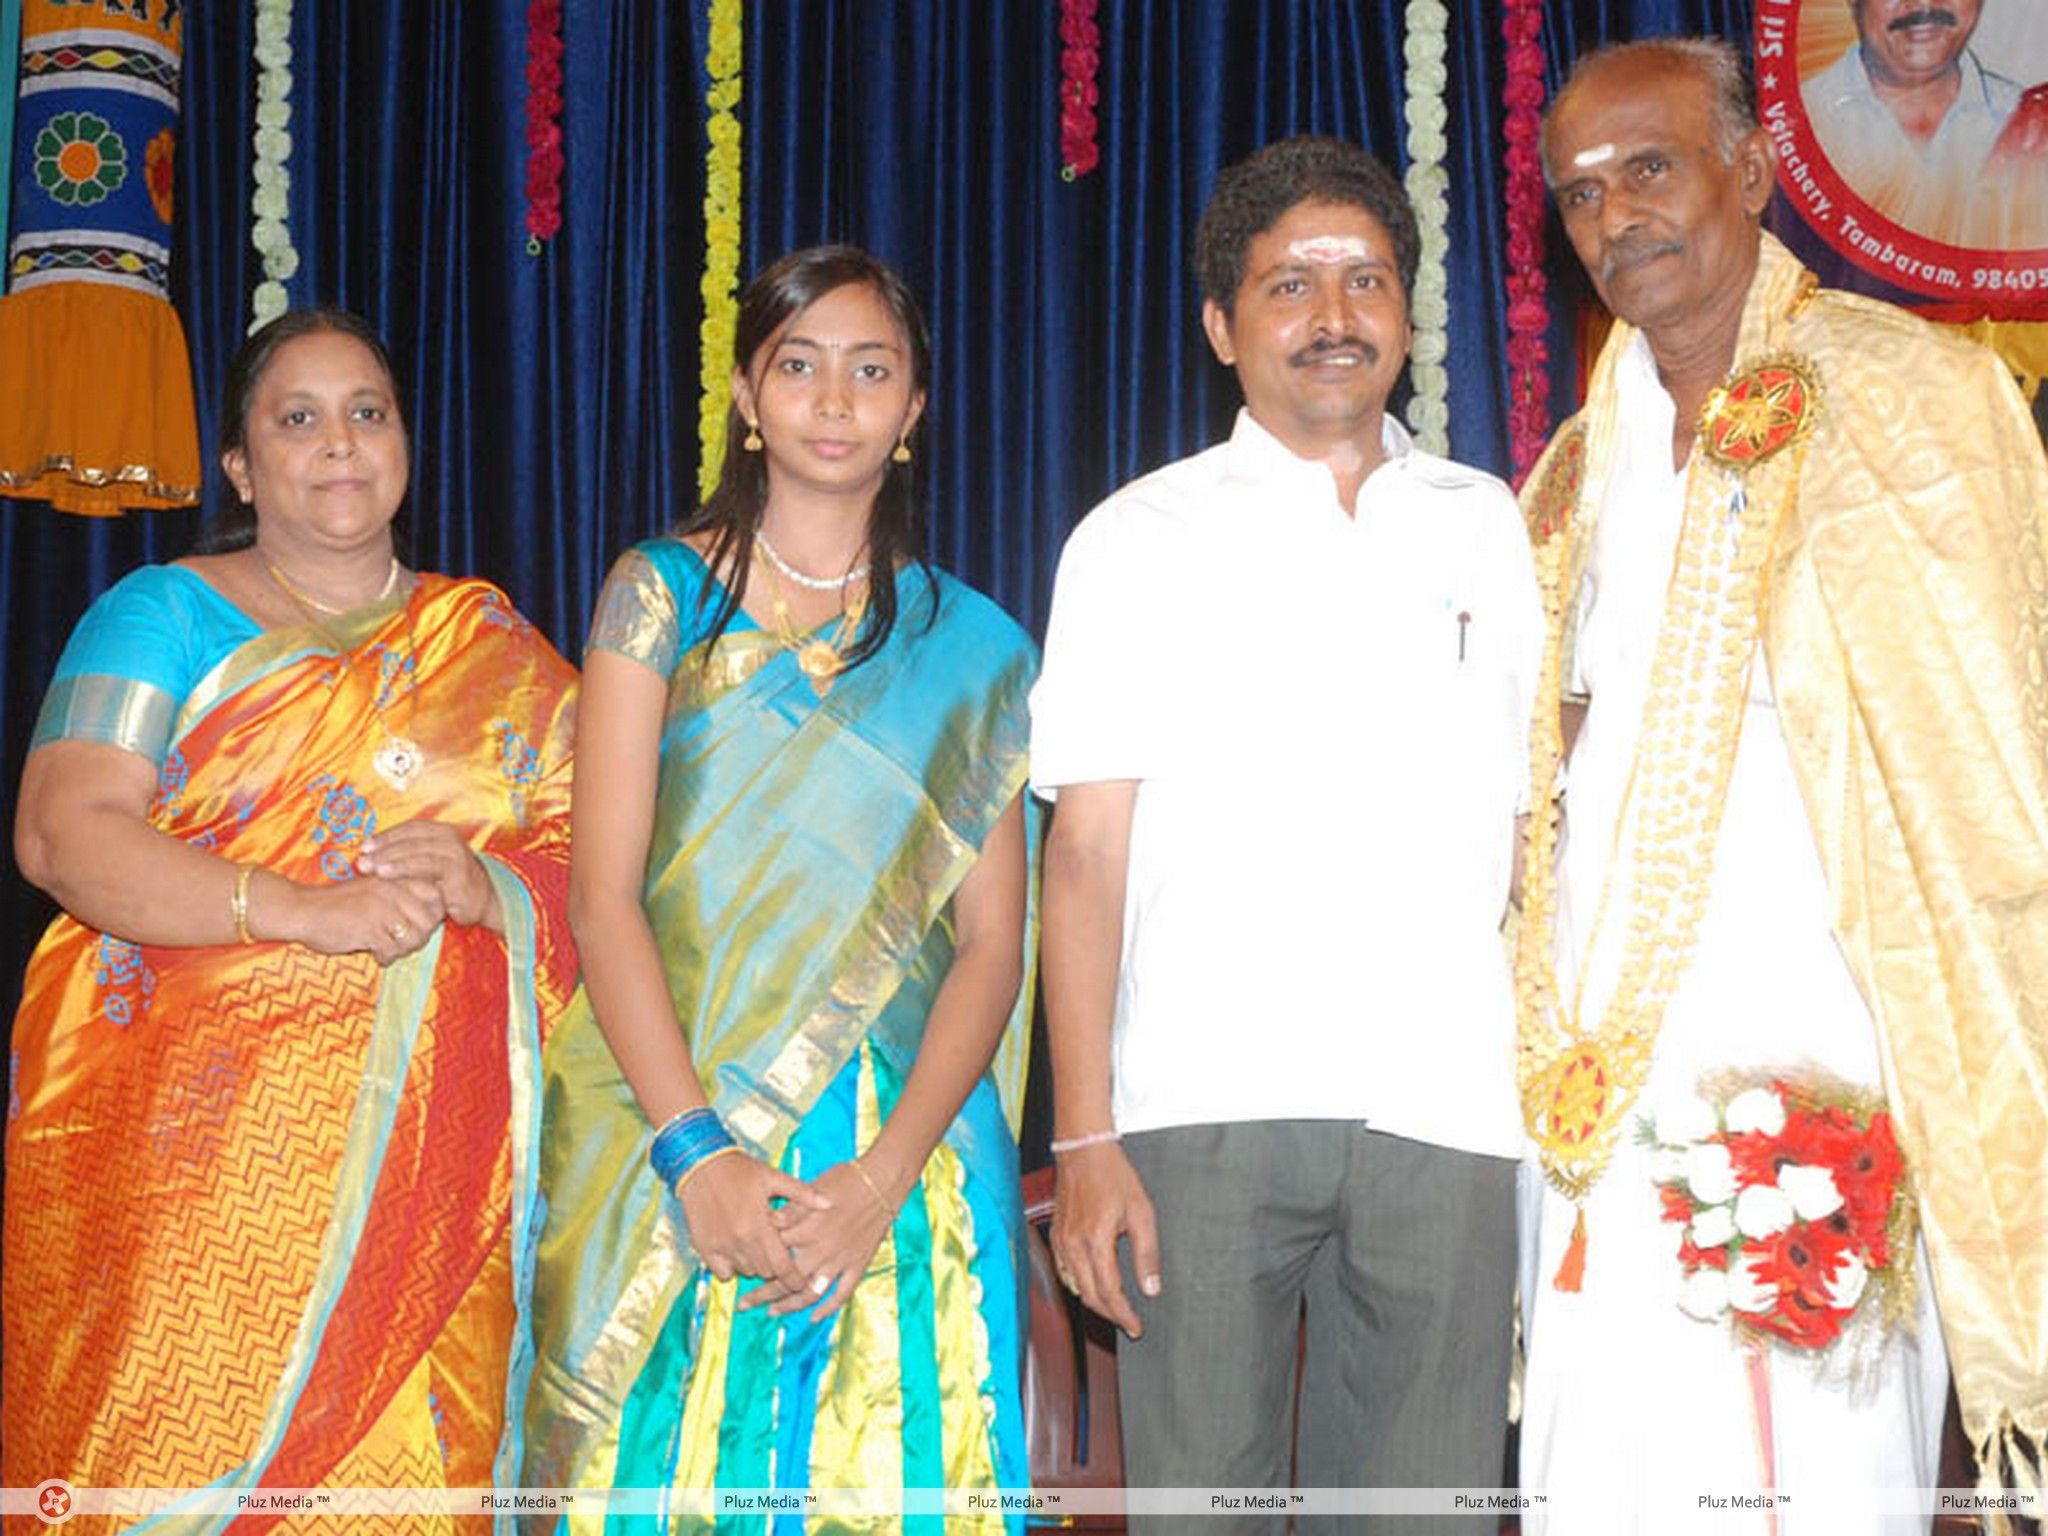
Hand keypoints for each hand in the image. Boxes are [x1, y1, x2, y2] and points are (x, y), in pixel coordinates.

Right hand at [275, 873, 447, 965]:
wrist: (302, 910)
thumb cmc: (339, 904)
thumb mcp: (373, 890)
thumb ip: (401, 897)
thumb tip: (433, 918)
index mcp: (395, 878)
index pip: (437, 896)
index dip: (433, 914)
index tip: (416, 923)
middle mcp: (392, 890)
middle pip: (431, 920)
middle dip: (420, 936)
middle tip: (401, 941)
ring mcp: (382, 909)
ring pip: (415, 937)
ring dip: (403, 949)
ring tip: (387, 948)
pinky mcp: (369, 929)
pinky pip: (393, 949)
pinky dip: (386, 956)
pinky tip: (374, 953)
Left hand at [357, 820, 501, 931]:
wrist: (481, 899)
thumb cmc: (448, 882)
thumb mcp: (428, 863)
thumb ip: (406, 854)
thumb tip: (368, 852)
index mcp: (441, 831)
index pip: (409, 827)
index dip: (386, 835)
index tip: (364, 846)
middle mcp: (449, 838)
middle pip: (410, 838)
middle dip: (383, 849)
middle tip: (362, 859)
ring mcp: (454, 854)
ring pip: (415, 851)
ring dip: (389, 858)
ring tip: (370, 867)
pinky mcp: (456, 872)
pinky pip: (425, 868)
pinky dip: (403, 870)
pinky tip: (386, 875)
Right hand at [676, 1152, 831, 1292]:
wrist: (700, 1164)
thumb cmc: (740, 1170)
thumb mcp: (773, 1177)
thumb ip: (803, 1194)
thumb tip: (830, 1203)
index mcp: (760, 1226)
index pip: (782, 1266)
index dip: (794, 1279)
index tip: (802, 1283)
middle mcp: (740, 1241)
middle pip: (765, 1272)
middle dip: (775, 1267)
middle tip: (779, 1255)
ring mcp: (720, 1246)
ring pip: (745, 1271)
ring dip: (755, 1265)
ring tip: (758, 1247)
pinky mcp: (704, 1247)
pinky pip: (722, 1272)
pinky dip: (732, 1267)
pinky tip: (737, 1250)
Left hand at [751, 1158, 900, 1321]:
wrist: (883, 1182)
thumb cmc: (846, 1179)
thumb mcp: (814, 1188)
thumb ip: (793, 1209)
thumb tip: (769, 1221)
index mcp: (807, 1228)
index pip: (774, 1252)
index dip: (754, 1262)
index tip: (739, 1270)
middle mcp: (821, 1249)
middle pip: (785, 1279)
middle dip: (761, 1294)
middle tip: (743, 1304)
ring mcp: (839, 1261)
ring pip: (810, 1292)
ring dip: (789, 1305)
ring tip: (772, 1312)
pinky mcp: (857, 1265)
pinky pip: (841, 1293)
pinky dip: (828, 1308)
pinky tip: (814, 1317)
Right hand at [1049, 1142, 1160, 1337]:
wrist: (1084, 1151)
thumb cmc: (1114, 1177)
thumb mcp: (1142, 1213)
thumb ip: (1147, 1254)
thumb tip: (1151, 1289)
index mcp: (1096, 1242)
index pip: (1109, 1292)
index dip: (1123, 1315)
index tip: (1136, 1328)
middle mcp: (1073, 1246)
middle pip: (1090, 1296)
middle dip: (1110, 1315)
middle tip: (1129, 1324)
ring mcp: (1061, 1242)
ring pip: (1075, 1287)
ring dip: (1095, 1303)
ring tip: (1116, 1309)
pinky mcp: (1055, 1236)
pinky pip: (1065, 1272)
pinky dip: (1080, 1286)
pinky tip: (1094, 1286)